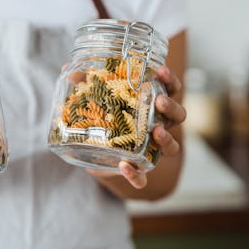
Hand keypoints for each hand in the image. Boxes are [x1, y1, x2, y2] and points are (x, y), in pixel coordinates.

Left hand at [85, 65, 185, 188]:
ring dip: (167, 138)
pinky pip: (143, 177)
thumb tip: (70, 70)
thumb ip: (85, 85)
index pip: (169, 89)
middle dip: (172, 107)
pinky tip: (124, 166)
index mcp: (151, 106)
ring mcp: (151, 150)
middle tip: (160, 101)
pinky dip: (136, 174)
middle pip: (178, 116)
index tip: (161, 70)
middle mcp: (158, 126)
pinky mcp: (137, 171)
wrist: (96, 157)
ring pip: (173, 147)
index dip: (169, 80)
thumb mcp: (96, 102)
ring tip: (157, 131)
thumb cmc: (104, 122)